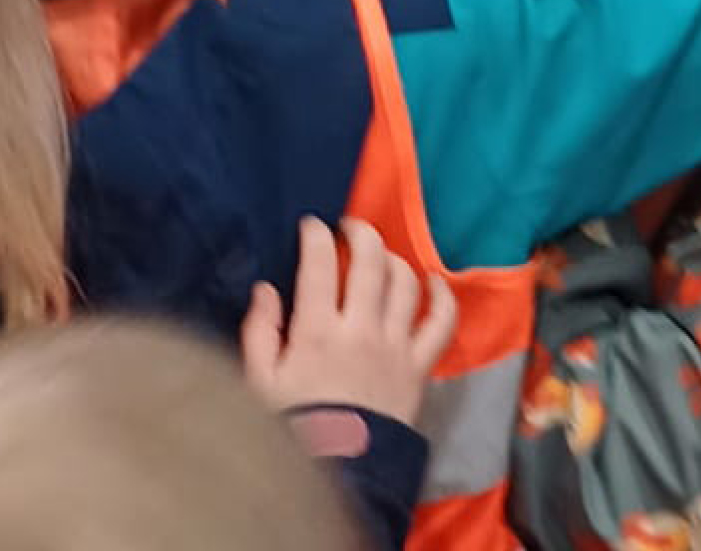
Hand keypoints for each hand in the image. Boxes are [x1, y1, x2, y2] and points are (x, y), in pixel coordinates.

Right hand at [242, 217, 456, 428]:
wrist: (340, 474)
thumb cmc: (293, 427)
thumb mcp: (258, 383)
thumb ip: (259, 332)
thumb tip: (266, 289)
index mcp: (316, 332)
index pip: (319, 264)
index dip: (315, 235)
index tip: (311, 226)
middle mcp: (360, 330)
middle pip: (370, 261)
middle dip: (359, 232)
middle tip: (348, 228)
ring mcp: (395, 347)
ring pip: (404, 282)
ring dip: (393, 259)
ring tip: (380, 257)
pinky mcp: (418, 367)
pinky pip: (441, 323)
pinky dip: (442, 296)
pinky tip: (434, 282)